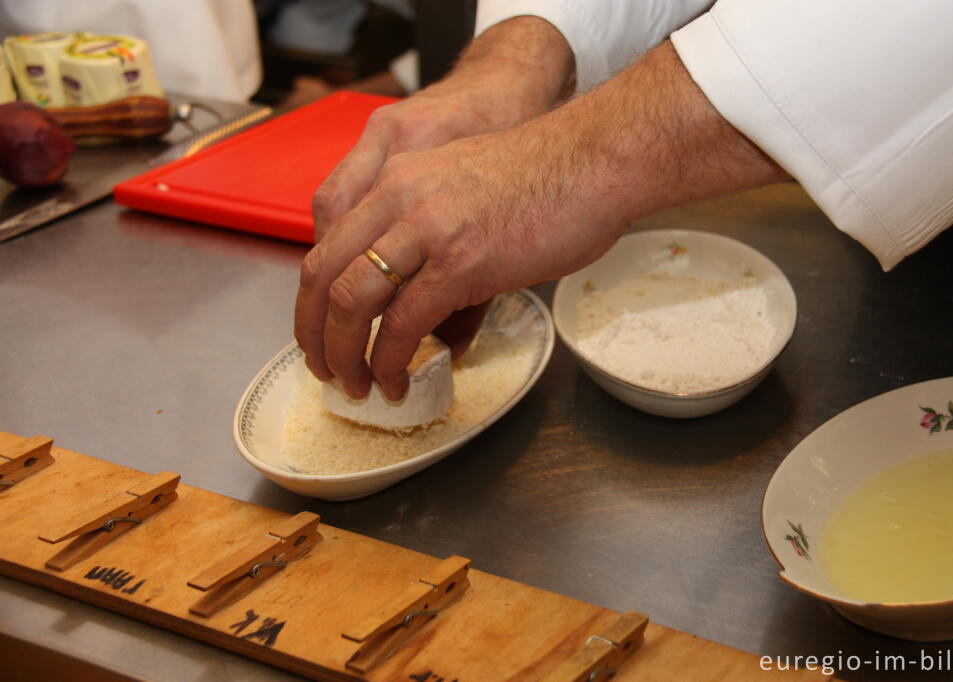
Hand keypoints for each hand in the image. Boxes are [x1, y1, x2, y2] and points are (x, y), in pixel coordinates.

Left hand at [295, 43, 785, 399]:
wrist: (595, 159)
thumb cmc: (547, 176)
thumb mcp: (465, 192)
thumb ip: (434, 239)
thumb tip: (435, 311)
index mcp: (395, 181)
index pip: (327, 243)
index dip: (312, 298)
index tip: (321, 331)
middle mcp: (398, 200)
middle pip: (322, 275)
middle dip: (313, 334)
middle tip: (323, 369)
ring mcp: (426, 230)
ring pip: (350, 302)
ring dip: (343, 355)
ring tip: (354, 386)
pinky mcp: (460, 263)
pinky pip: (402, 324)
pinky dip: (389, 362)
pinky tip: (396, 382)